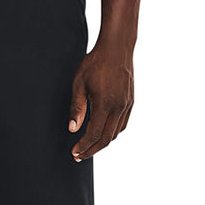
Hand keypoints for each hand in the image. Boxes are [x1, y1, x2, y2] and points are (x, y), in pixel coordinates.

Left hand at [67, 40, 133, 161]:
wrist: (116, 48)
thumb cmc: (95, 63)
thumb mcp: (79, 84)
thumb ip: (77, 108)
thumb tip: (73, 129)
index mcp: (105, 104)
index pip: (94, 134)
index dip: (84, 146)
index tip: (74, 153)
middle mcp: (119, 107)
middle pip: (107, 138)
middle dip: (92, 150)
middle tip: (79, 155)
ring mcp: (127, 105)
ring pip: (116, 132)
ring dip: (103, 143)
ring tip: (89, 147)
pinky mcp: (131, 101)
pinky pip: (122, 124)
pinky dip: (112, 133)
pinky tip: (103, 133)